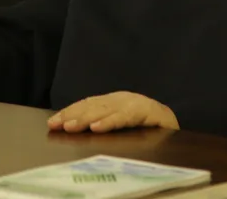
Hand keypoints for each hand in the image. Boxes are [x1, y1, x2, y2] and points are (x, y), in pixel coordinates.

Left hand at [47, 91, 178, 133]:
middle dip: (73, 114)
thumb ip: (102, 121)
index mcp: (114, 101)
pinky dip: (110, 121)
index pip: (88, 104)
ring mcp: (136, 103)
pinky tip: (97, 127)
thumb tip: (71, 127)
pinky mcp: (149, 111)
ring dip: (87, 118)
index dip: (70, 112)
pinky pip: (127, 117)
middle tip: (56, 125)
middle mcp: (123, 99)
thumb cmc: (145, 126)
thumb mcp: (120, 123)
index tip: (52, 123)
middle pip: (94, 105)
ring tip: (71, 127)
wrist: (175, 122)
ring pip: (107, 110)